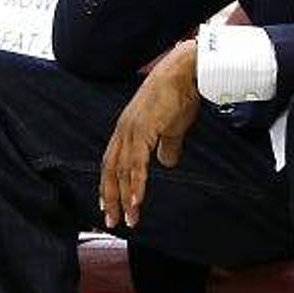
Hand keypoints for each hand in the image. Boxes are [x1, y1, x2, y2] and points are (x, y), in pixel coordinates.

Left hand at [99, 40, 200, 229]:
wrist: (185, 71)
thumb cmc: (180, 93)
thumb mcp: (173, 125)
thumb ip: (168, 145)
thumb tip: (167, 162)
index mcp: (128, 128)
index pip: (112, 161)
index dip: (109, 183)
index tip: (108, 204)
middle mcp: (124, 130)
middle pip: (111, 169)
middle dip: (110, 196)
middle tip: (112, 221)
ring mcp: (131, 129)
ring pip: (122, 170)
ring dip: (124, 197)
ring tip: (129, 218)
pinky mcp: (143, 130)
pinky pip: (136, 163)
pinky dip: (135, 184)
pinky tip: (137, 201)